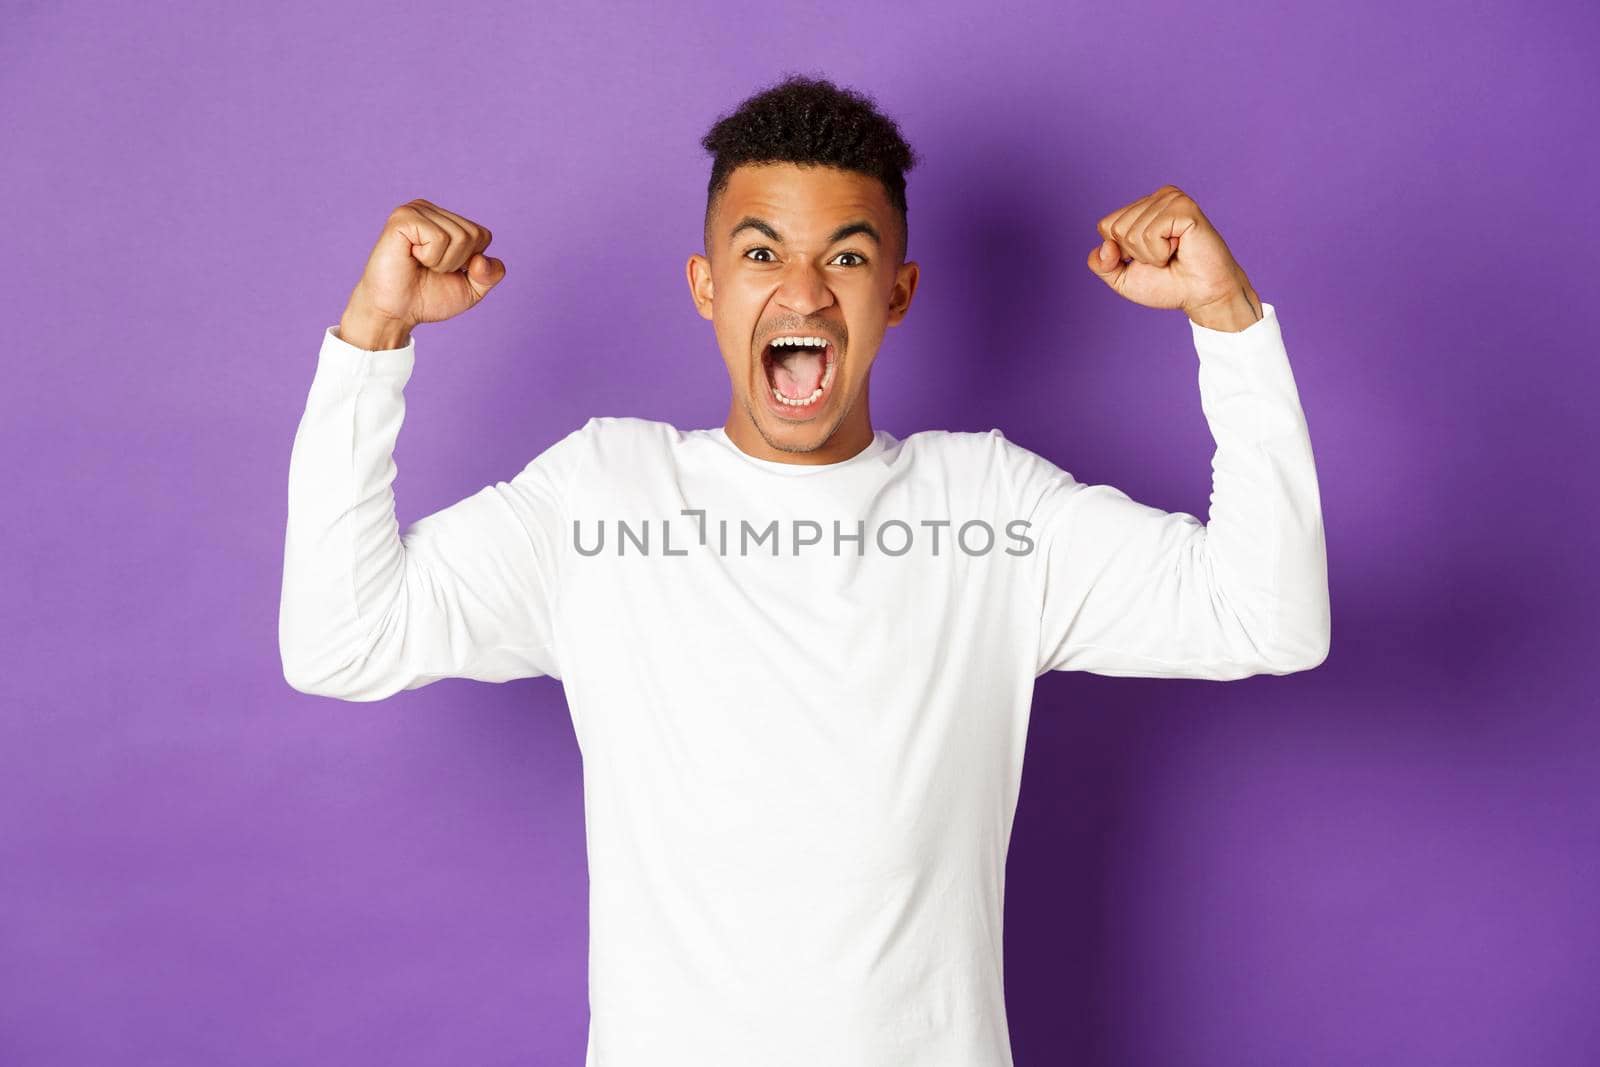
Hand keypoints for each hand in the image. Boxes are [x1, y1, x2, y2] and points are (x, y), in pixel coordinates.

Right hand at [345, 199, 505, 331]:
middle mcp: (430, 209)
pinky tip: (410, 257)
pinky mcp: (403, 218)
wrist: (395, 313)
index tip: (444, 270)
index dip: (470, 262)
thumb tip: (482, 260)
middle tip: (429, 269)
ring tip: (419, 264)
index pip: (482, 235)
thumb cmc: (427, 298)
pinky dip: (430, 257)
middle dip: (456, 263)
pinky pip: (439, 238)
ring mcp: (415, 210)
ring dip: (442, 262)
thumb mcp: (471, 289)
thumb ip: (491, 274)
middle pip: (473, 235)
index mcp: (445, 220)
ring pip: (459, 237)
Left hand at [1085, 185, 1259, 327]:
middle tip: (1164, 257)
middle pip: (1116, 229)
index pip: (1106, 225)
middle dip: (1136, 254)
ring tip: (1174, 254)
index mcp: (1142, 208)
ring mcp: (1171, 199)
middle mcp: (1157, 197)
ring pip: (1132, 234)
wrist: (1201, 296)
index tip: (1147, 259)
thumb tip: (1105, 246)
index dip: (1121, 253)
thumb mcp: (1123, 279)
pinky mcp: (1184, 207)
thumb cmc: (1168, 285)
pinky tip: (1180, 248)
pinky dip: (1161, 252)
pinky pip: (1150, 234)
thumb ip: (1101, 265)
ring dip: (1151, 256)